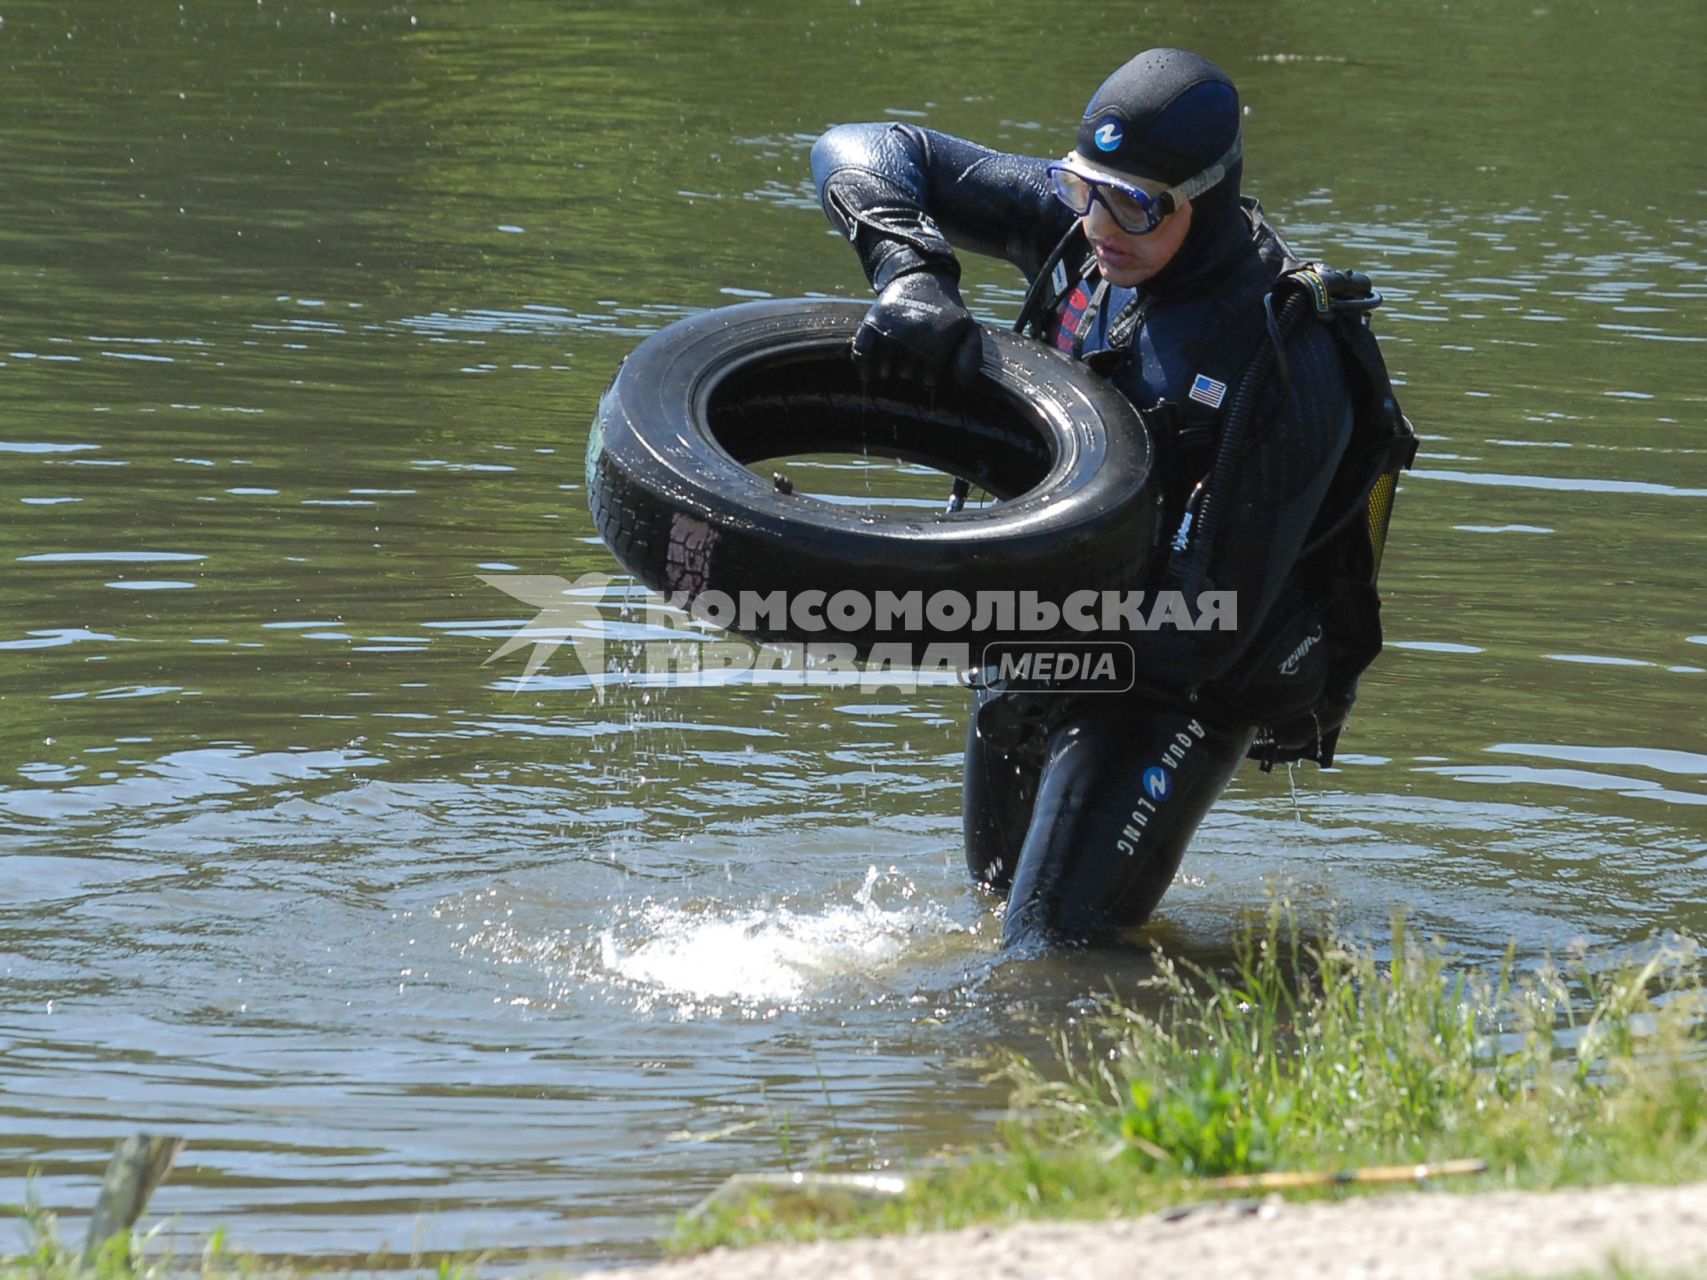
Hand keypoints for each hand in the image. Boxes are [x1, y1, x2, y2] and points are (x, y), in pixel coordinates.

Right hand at [850, 270, 982, 387]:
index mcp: (938, 341)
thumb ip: (971, 357)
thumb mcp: (967, 330)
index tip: (931, 366)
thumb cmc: (946, 312)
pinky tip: (868, 377)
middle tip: (914, 357)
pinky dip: (864, 367)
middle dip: (910, 372)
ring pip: (886, 370)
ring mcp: (892, 330)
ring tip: (897, 360)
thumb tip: (964, 384)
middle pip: (906, 375)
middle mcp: (914, 337)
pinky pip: (863, 353)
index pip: (928, 379)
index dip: (929, 376)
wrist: (922, 277)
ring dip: (889, 371)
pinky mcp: (873, 323)